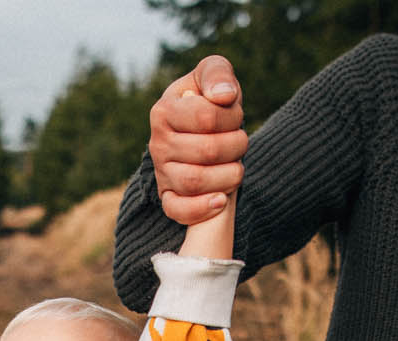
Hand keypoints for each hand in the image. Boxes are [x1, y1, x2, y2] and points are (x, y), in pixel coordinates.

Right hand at [150, 55, 246, 225]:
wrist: (198, 129)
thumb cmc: (207, 98)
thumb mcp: (212, 73)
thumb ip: (217, 74)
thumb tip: (223, 96)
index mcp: (164, 111)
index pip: (206, 116)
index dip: (231, 116)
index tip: (233, 113)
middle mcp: (158, 143)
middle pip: (207, 151)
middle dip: (236, 145)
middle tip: (239, 140)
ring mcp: (162, 172)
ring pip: (196, 182)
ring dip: (229, 174)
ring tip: (235, 165)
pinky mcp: (167, 196)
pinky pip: (178, 210)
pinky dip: (201, 208)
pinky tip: (221, 200)